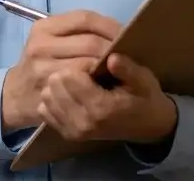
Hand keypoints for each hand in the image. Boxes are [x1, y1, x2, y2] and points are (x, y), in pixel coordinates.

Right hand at [1, 11, 120, 131]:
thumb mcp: (49, 40)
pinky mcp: (51, 90)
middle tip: (128, 55)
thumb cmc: (40, 63)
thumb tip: (116, 30)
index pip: (84, 19)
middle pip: (90, 41)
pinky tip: (107, 83)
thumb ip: (75, 33)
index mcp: (44, 27)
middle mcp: (41, 45)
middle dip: (114, 47)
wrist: (16, 94)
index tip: (127, 34)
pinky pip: (84, 84)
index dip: (110, 25)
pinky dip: (99, 82)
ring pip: (89, 63)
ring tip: (120, 68)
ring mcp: (44, 69)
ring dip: (109, 66)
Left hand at [37, 54, 178, 144]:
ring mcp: (73, 130)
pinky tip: (69, 95)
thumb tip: (112, 58)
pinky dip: (54, 99)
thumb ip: (128, 69)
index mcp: (101, 108)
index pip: (70, 75)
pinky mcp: (67, 134)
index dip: (81, 64)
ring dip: (59, 85)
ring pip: (47, 95)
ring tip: (77, 83)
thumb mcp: (145, 80)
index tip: (94, 65)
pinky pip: (44, 110)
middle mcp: (82, 122)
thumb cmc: (145, 98)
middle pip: (54, 84)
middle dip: (68, 72)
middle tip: (85, 73)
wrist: (148, 127)